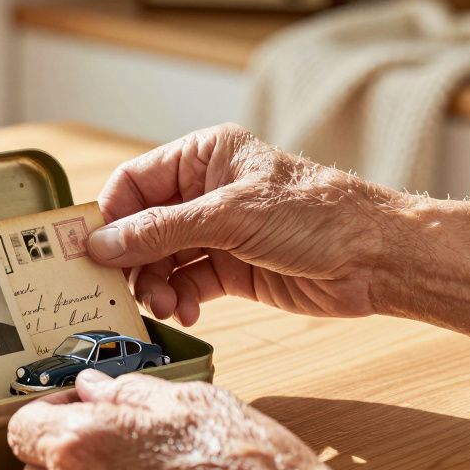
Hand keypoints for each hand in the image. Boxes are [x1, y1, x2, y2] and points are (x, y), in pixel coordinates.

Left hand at [6, 370, 469, 469]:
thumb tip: (94, 388)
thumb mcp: (187, 400)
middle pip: (36, 468)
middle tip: (117, 439)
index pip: (22, 426)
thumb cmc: (243, 465)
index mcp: (80, 443)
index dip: (49, 412)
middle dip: (64, 450)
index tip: (78, 407)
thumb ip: (125, 391)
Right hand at [87, 123, 404, 324]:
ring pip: (160, 261)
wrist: (378, 260)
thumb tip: (101, 244)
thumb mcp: (232, 216)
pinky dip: (179, 301)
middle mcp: (205, 192)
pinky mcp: (230, 270)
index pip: (134, 183)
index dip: (110, 217)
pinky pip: (185, 286)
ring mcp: (216, 233)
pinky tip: (187, 314)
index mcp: (204, 156)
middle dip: (131, 260)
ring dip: (155, 286)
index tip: (91, 251)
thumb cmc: (318, 215)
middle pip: (141, 226)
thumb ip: (162, 230)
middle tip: (123, 290)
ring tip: (164, 305)